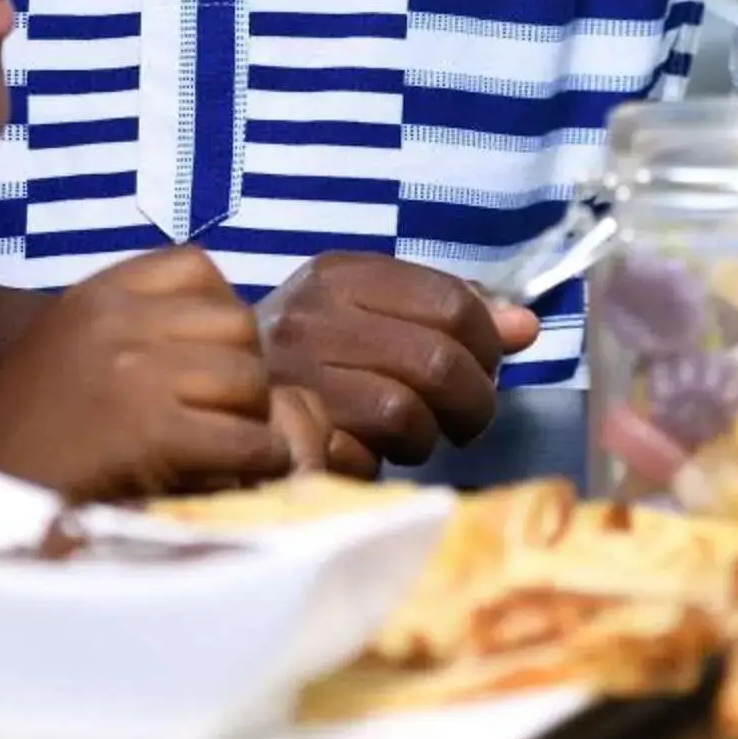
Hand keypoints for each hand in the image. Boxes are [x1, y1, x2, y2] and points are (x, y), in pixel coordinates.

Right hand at [0, 246, 300, 500]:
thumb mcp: (64, 361)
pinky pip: (245, 438)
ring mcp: (133, 372)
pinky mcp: (150, 432)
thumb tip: (226, 344)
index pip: (194, 267)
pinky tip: (241, 480)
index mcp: (90, 297)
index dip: (218, 315)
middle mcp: (114, 321)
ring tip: (231, 453)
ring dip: (253, 419)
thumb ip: (130, 338)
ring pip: (248, 378)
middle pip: (236, 323)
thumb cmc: (15, 454)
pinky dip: (257, 462)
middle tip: (229, 417)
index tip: (211, 361)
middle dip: (244, 372)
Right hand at [257, 252, 541, 476]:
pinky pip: (363, 458)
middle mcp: (311, 316)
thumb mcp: (375, 314)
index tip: (484, 366)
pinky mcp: (282, 435)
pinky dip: (378, 463)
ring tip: (416, 435)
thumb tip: (526, 326)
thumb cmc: (314, 355)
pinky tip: (369, 453)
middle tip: (466, 416)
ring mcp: (292, 376)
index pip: (453, 304)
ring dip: (427, 436)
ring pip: (405, 413)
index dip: (487, 343)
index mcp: (341, 275)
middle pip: (439, 361)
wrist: (210, 395)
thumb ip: (451, 313)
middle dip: (473, 400)